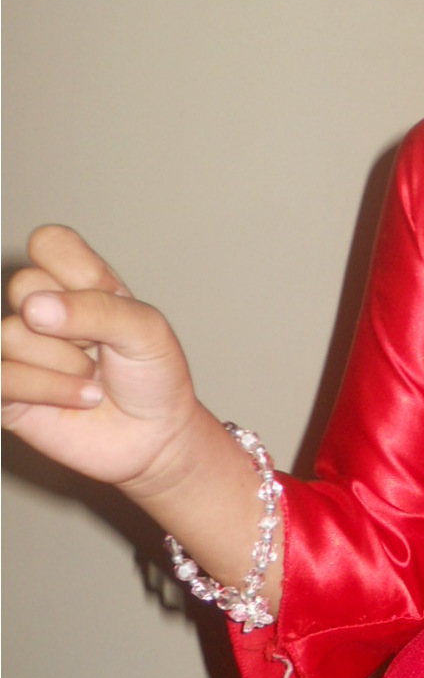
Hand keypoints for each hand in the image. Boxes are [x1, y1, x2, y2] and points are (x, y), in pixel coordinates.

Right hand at [2, 224, 201, 494]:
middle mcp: (40, 311)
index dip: (72, 269)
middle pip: (24, 286)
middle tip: (100, 347)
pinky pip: (1, 377)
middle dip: (74, 324)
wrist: (155, 435)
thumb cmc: (152, 375)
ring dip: (67, 364)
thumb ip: (98, 308)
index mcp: (75, 283)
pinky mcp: (4, 391)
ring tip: (94, 379)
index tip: (105, 297)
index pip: (48, 243)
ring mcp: (18, 351)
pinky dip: (49, 388)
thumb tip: (34, 309)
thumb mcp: (145, 330)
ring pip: (12, 334)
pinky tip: (83, 397)